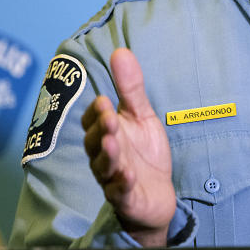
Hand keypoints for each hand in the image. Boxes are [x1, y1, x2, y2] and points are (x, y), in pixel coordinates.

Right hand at [81, 48, 176, 246]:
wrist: (157, 194)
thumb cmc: (144, 153)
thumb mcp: (141, 117)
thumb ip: (131, 88)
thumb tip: (120, 50)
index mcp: (106, 135)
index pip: (93, 121)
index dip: (96, 113)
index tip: (104, 101)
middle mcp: (104, 156)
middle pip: (94, 143)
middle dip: (101, 129)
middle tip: (109, 117)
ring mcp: (113, 178)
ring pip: (104, 167)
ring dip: (107, 154)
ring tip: (113, 142)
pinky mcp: (126, 199)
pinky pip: (120, 193)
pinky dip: (122, 184)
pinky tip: (128, 176)